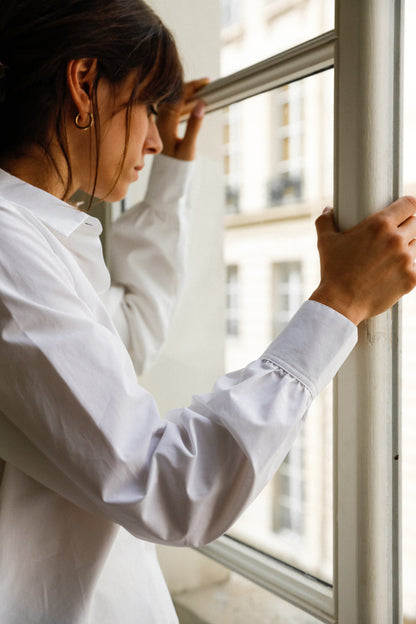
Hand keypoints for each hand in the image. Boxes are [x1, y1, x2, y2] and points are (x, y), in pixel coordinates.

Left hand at [156, 78, 208, 160]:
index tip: (206, 82)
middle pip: (175, 96)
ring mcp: (162, 124)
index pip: (178, 98)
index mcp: (165, 124)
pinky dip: (186, 104)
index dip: (192, 87)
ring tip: (203, 91)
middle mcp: (160, 121)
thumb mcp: (188, 148)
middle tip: (206, 84)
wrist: (167, 179)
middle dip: (190, 88)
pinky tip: (195, 104)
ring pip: (175, 102)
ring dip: (189, 95)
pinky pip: (175, 110)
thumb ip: (194, 126)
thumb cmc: (177, 167)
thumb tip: (200, 104)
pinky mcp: (165, 127)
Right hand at [310, 197, 415, 324]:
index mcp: (379, 224)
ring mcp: (406, 260)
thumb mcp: (325, 241)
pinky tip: (395, 272)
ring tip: (391, 257)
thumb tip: (329, 209)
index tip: (404, 211)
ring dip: (407, 248)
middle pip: (415, 224)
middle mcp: (396, 239)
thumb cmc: (333, 271)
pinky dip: (408, 268)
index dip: (407, 206)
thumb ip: (325, 220)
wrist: (341, 303)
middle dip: (405, 227)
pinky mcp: (411, 278)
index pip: (409, 204)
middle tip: (392, 237)